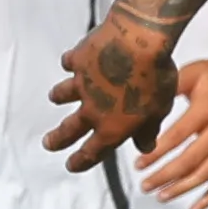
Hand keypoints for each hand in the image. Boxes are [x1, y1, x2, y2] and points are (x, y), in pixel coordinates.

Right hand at [46, 11, 181, 169]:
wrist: (138, 42)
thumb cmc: (155, 78)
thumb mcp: (159, 110)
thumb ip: (148, 130)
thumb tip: (145, 146)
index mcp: (112, 127)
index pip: (92, 152)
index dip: (81, 161)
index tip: (71, 166)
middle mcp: (92, 109)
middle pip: (69, 130)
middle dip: (57, 139)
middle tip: (48, 144)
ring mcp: (82, 84)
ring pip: (63, 94)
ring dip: (58, 96)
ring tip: (54, 97)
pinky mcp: (79, 60)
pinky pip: (70, 63)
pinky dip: (70, 63)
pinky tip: (70, 62)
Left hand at [140, 49, 207, 208]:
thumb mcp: (190, 73)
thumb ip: (167, 89)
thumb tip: (140, 107)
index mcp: (207, 109)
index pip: (179, 136)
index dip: (157, 152)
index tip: (138, 164)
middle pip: (193, 160)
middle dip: (166, 175)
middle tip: (144, 185)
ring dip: (184, 188)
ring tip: (161, 196)